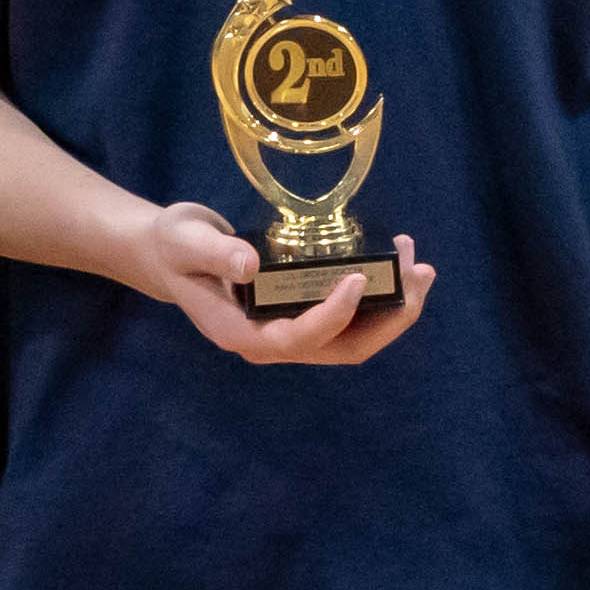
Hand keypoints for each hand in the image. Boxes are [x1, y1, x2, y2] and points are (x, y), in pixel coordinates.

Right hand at [125, 199, 438, 368]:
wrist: (169, 255)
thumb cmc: (174, 247)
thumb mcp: (185, 241)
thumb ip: (215, 253)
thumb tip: (251, 264)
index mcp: (242, 334)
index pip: (299, 337)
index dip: (334, 314)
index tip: (359, 277)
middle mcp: (272, 342)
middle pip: (342, 348)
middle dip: (388, 318)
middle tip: (419, 274)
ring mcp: (291, 333)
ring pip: (355, 339)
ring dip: (395, 309)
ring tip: (421, 268)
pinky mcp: (303, 316)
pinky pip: (351, 320)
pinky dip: (381, 298)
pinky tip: (398, 265)